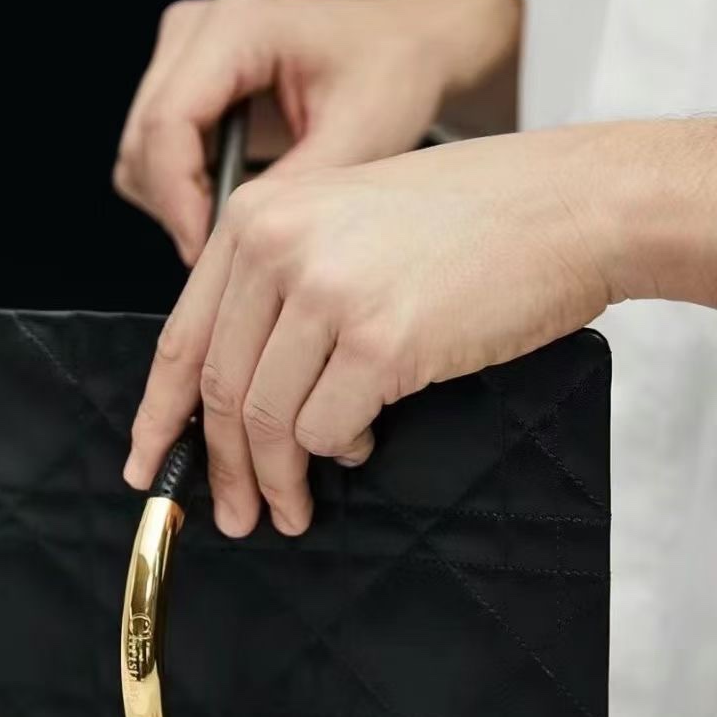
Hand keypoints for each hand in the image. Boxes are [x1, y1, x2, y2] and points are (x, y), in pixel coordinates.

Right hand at [113, 0, 520, 264]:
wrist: (404, 46)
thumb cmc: (391, 73)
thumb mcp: (355, 138)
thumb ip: (290, 190)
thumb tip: (235, 244)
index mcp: (236, 28)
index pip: (167, 125)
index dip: (178, 200)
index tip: (206, 254)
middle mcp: (195, 30)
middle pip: (142, 143)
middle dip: (177, 207)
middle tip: (231, 251)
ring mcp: (182, 53)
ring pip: (139, 154)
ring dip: (177, 202)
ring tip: (239, 222)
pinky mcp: (183, 80)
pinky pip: (154, 154)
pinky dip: (183, 190)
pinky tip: (234, 199)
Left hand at [123, 118, 716, 535]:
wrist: (570, 203)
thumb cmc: (473, 218)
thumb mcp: (348, 220)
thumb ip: (283, 284)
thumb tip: (238, 385)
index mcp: (259, 216)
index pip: (183, 336)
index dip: (159, 414)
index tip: (146, 463)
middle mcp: (279, 248)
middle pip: (220, 389)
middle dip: (222, 468)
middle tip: (235, 513)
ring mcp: (327, 294)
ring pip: (266, 421)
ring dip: (279, 478)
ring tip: (297, 504)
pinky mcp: (379, 342)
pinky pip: (325, 431)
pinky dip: (337, 453)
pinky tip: (362, 441)